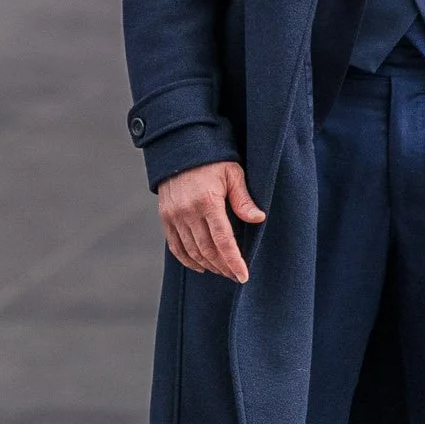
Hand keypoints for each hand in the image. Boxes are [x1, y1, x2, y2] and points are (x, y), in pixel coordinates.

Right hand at [158, 161, 265, 282]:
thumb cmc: (212, 159)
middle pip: (207, 250)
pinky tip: (201, 266)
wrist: (180, 148)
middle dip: (224, 266)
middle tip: (236, 275)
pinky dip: (188, 260)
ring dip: (209, 265)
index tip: (243, 276)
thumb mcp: (233, 173)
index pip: (223, 240)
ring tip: (223, 271)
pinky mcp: (165, 217)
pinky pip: (176, 246)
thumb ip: (243, 198)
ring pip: (192, 251)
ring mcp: (174, 216)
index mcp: (208, 201)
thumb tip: (258, 219)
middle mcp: (188, 212)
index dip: (233, 261)